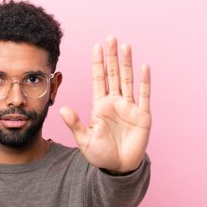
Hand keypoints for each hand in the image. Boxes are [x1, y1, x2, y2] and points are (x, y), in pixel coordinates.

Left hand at [60, 36, 150, 173]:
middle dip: (112, 56)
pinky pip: (144, 95)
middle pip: (113, 74)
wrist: (119, 168)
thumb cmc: (101, 155)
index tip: (97, 46)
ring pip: (128, 80)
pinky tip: (144, 67)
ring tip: (125, 46)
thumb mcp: (84, 140)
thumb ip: (74, 124)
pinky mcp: (142, 116)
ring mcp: (129, 108)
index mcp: (100, 106)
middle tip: (111, 38)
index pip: (99, 79)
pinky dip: (144, 81)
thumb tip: (62, 108)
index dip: (98, 63)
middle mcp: (115, 103)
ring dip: (127, 63)